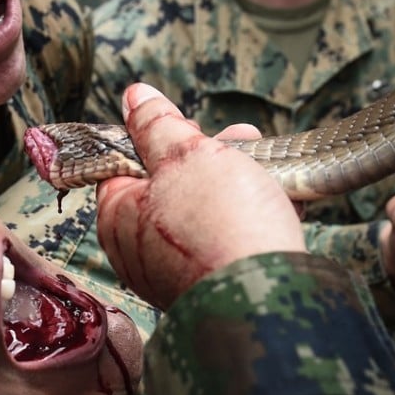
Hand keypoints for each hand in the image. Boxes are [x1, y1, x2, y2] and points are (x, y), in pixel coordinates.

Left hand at [96, 83, 306, 309]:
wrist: (267, 299)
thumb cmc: (220, 224)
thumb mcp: (187, 154)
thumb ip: (158, 123)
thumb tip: (135, 96)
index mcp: (118, 216)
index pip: (125, 163)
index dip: (159, 137)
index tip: (190, 126)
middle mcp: (139, 251)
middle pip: (168, 185)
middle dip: (208, 155)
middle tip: (240, 140)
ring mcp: (175, 273)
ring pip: (202, 211)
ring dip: (234, 181)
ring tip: (266, 165)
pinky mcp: (213, 287)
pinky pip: (225, 241)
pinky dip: (247, 217)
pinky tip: (277, 199)